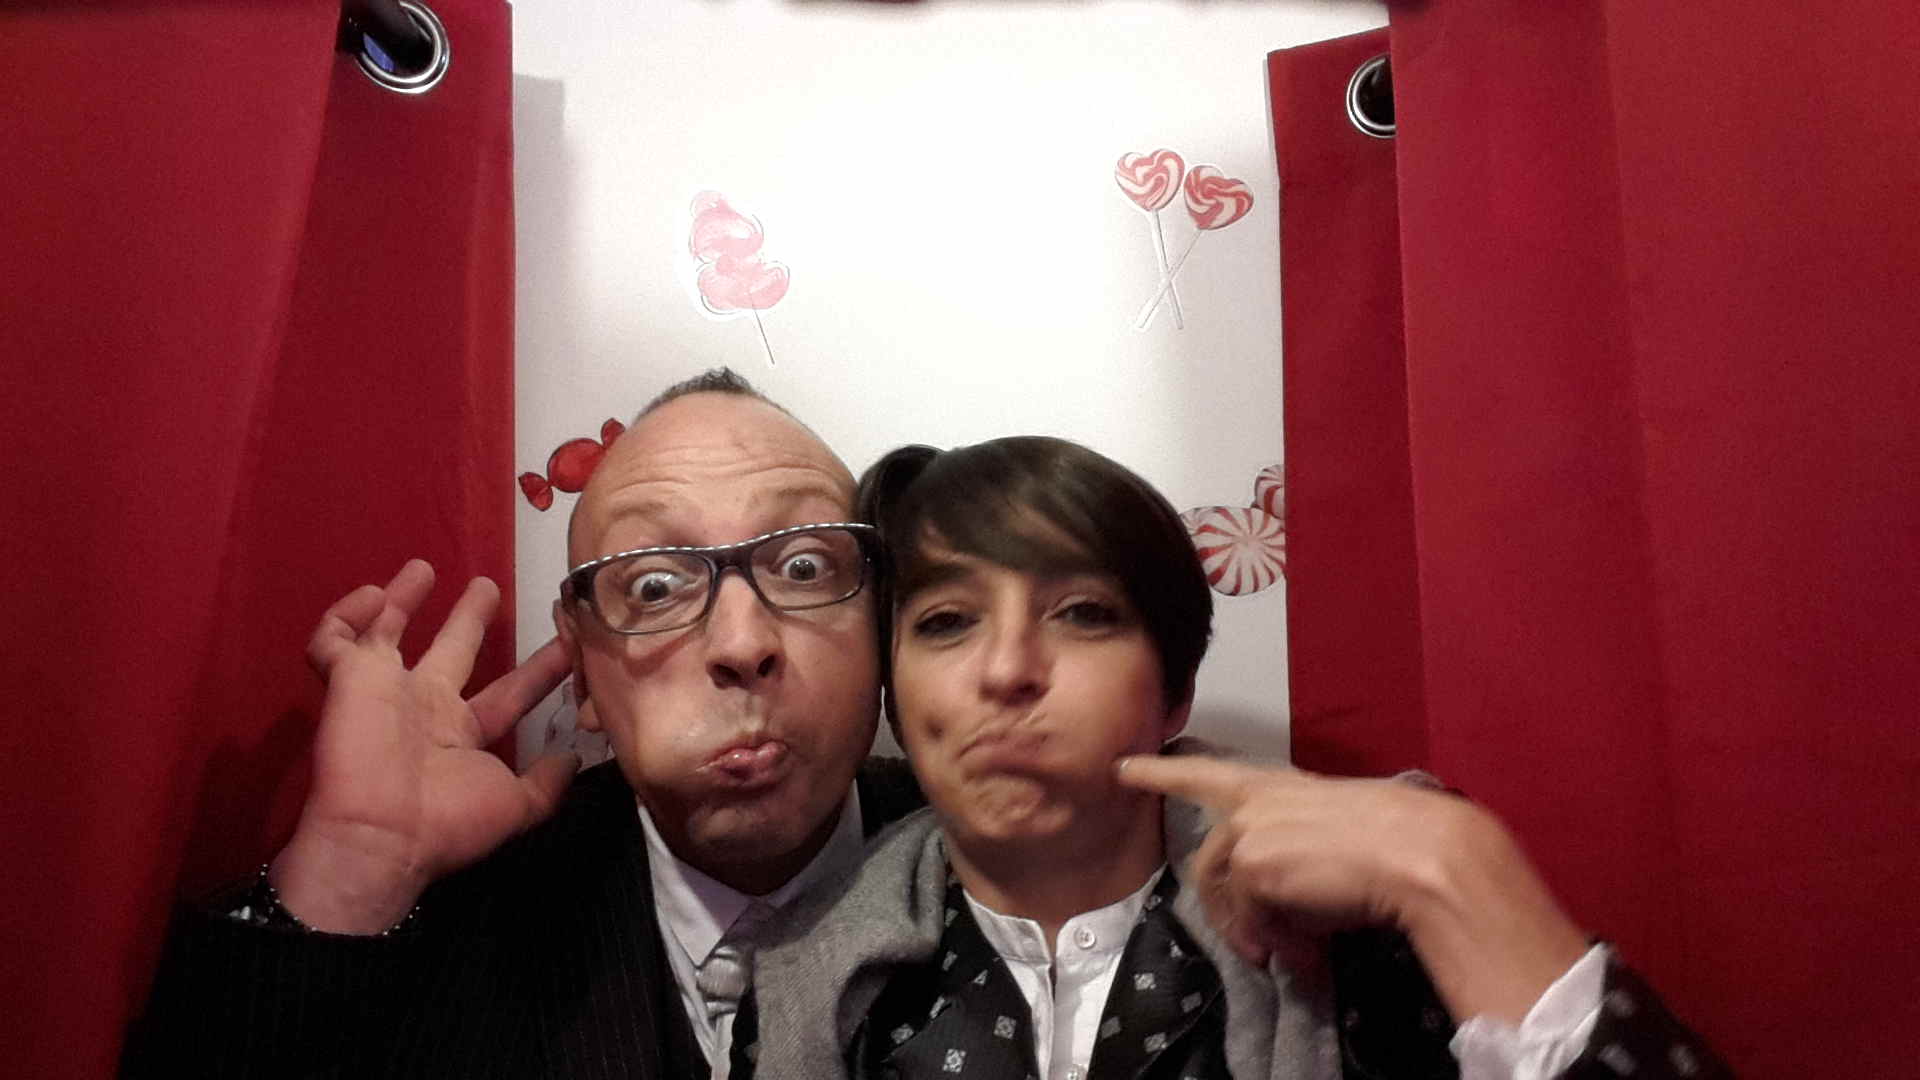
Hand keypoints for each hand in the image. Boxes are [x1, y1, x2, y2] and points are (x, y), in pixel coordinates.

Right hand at [271, 560, 578, 932]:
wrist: (379, 834)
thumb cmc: (446, 820)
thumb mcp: (514, 806)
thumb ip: (546, 783)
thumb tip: (575, 758)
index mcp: (462, 733)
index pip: (509, 692)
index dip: (539, 670)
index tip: (569, 642)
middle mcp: (424, 706)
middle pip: (451, 650)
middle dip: (469, 619)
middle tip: (488, 586)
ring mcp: (382, 689)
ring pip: (387, 632)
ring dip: (402, 599)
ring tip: (424, 566)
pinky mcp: (345, 678)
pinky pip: (334, 639)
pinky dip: (345, 616)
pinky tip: (373, 595)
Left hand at [1115, 754, 1587, 1022]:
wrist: (1422, 853)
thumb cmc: (1400, 843)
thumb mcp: (1334, 842)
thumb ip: (1294, 862)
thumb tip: (1281, 919)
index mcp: (1280, 785)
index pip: (1208, 772)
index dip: (1162, 770)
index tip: (1123, 767)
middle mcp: (1255, 801)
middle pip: (1209, 864)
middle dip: (1229, 914)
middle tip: (1264, 953)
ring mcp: (1248, 830)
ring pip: (1225, 895)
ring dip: (1255, 934)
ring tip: (1294, 957)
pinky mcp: (1250, 863)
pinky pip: (1246, 917)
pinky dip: (1272, 942)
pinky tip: (1303, 954)